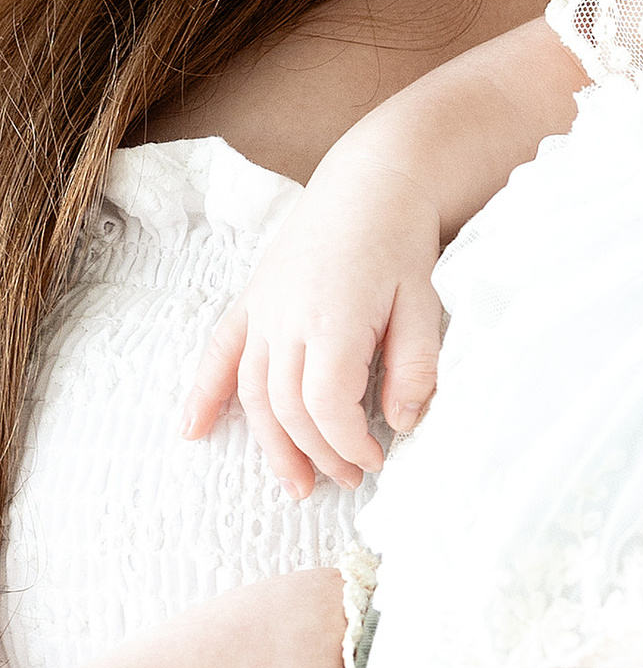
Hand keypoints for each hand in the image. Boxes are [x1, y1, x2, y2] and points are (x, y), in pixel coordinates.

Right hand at [184, 155, 445, 496]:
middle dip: (318, 454)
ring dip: (270, 445)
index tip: (376, 460)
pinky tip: (192, 431)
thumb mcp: (424, 302)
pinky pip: (217, 353)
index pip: (328, 405)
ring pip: (253, 393)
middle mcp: (287, 319)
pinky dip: (202, 394)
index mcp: (333, 319)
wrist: (369, 182)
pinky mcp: (251, 301)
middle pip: (288, 408)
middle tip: (349, 480)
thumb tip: (401, 424)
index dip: (348, 443)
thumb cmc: (401, 241)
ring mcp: (263, 310)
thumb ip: (414, 366)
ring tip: (296, 485)